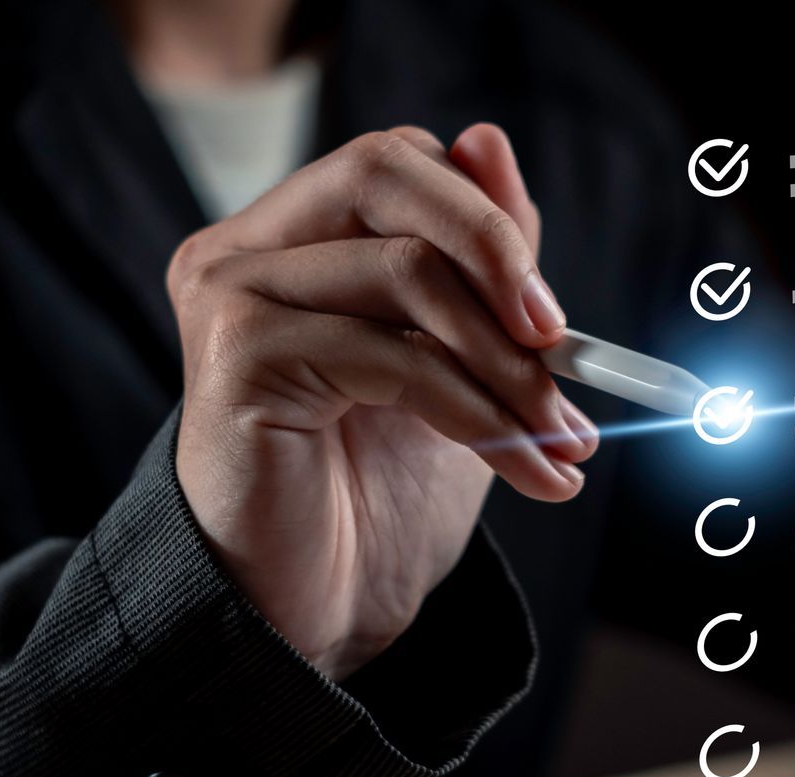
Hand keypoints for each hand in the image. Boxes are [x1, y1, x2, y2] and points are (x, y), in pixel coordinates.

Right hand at [166, 124, 597, 679]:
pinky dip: (477, 412)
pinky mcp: (238, 358)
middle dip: (497, 251)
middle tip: (563, 344)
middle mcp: (243, 249)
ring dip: (508, 363)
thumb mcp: (455, 366)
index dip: (489, 218)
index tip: (558, 318)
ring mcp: (231, 296)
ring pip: (405, 272)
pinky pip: (392, 356)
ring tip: (560, 440)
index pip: (400, 166)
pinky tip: (526, 470)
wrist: (305, 618)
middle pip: (386, 172)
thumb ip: (476, 264)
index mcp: (290, 238)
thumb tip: (491, 140)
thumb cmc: (370, 497)